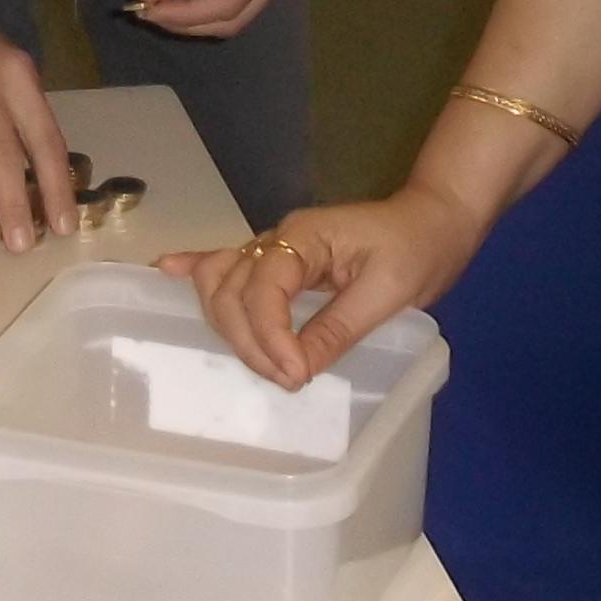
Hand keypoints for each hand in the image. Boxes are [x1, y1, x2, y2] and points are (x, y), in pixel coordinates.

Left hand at [124, 0, 299, 40]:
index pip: (227, 4)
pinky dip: (208, 5)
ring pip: (238, 15)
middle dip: (190, 23)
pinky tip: (181, 0)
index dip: (186, 15)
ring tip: (160, 8)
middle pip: (235, 19)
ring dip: (198, 18)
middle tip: (148, 12)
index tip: (146, 9)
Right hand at [159, 182, 491, 387]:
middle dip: (250, 342)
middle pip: (232, 290)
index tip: (296, 375)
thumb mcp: (388, 292)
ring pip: (222, 283)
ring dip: (230, 327)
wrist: (435, 221)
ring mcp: (274, 249)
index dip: (270, 336)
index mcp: (304, 237)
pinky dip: (196, 270)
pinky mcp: (279, 262)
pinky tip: (165, 273)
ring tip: (263, 363)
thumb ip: (338, 329)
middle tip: (288, 380)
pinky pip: (229, 265)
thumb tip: (297, 370)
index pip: (264, 288)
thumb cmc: (418, 249)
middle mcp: (278, 239)